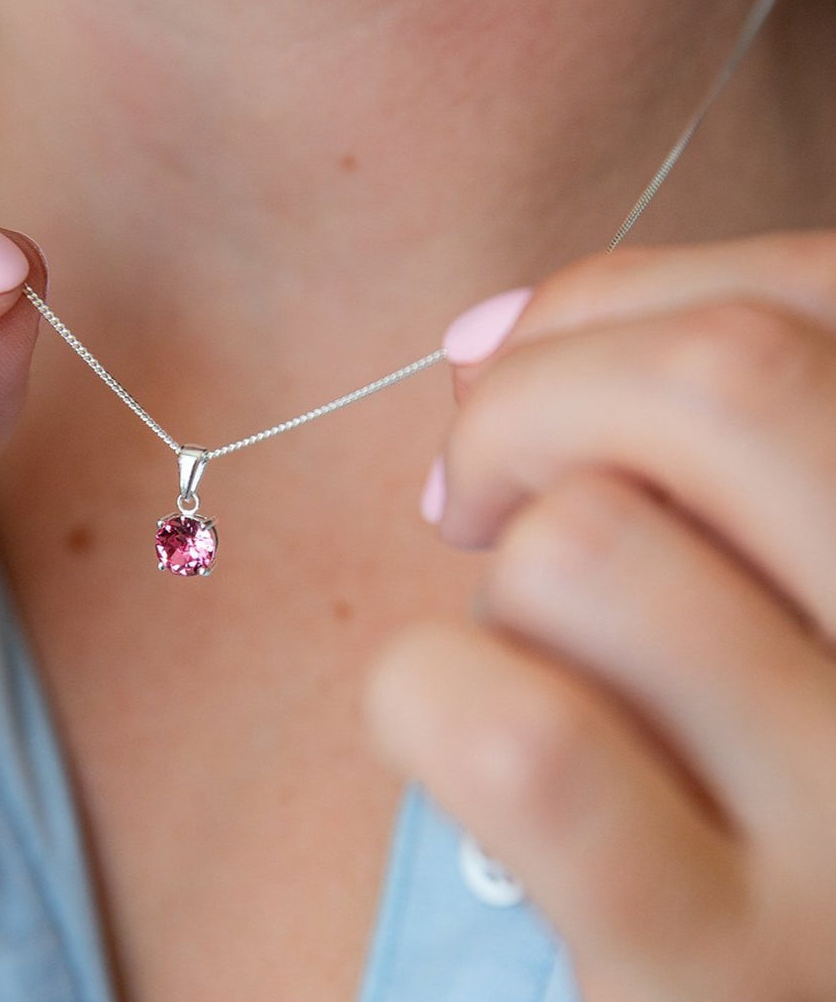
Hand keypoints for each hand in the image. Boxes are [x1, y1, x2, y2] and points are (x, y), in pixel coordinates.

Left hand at [368, 232, 835, 1001]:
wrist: (759, 995)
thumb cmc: (752, 770)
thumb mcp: (770, 576)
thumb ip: (674, 435)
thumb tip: (482, 333)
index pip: (815, 290)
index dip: (619, 303)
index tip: (516, 366)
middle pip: (722, 378)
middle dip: (530, 395)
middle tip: (468, 490)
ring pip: (586, 547)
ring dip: (502, 590)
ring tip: (535, 668)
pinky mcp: (727, 982)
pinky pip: (512, 731)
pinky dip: (424, 696)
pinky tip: (449, 740)